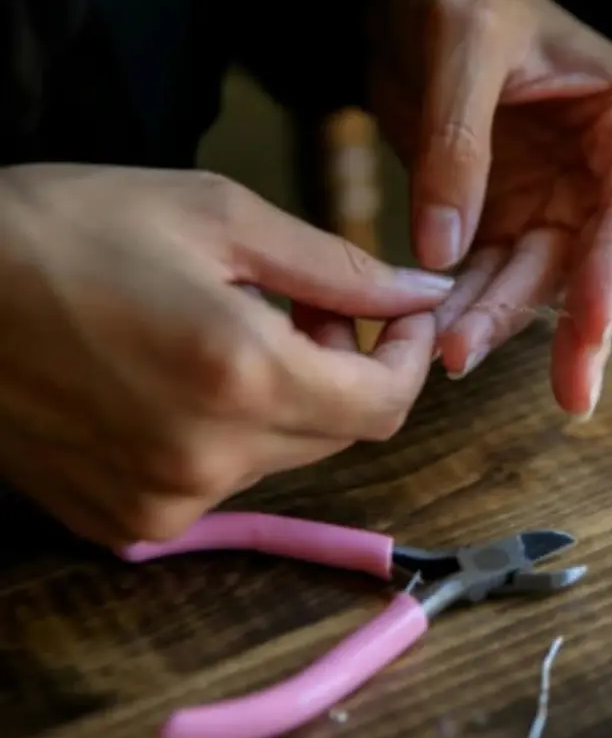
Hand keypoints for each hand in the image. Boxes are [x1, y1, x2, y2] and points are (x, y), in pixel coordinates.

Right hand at [0, 164, 452, 545]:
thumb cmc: (63, 227)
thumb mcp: (216, 215)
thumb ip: (338, 268)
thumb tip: (423, 293)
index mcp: (241, 377)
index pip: (385, 406)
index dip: (408, 357)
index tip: (399, 315)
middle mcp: (208, 459)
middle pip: (339, 433)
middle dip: (346, 368)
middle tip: (307, 303)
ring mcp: (161, 502)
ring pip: (282, 457)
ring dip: (287, 397)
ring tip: (234, 327)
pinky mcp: (121, 521)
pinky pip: (219, 481)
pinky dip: (229, 432)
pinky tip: (182, 376)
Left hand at [369, 0, 611, 415]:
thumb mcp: (461, 43)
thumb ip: (457, 144)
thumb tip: (445, 251)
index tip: (594, 326)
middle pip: (600, 263)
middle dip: (572, 325)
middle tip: (565, 389)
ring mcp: (565, 203)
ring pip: (546, 284)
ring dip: (505, 323)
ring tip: (457, 356)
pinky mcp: (515, 220)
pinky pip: (498, 277)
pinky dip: (472, 308)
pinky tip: (446, 337)